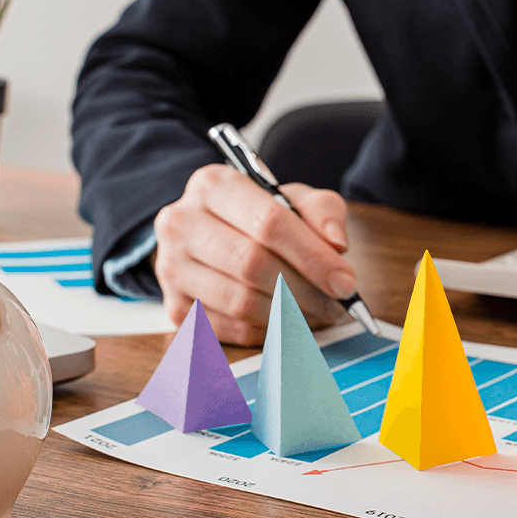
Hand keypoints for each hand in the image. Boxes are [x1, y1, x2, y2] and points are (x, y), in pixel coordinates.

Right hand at [152, 164, 354, 344]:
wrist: (212, 233)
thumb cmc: (258, 216)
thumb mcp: (293, 199)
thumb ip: (322, 212)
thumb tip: (337, 245)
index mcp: (214, 185)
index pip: (269, 223)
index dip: (313, 257)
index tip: (344, 282)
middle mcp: (182, 223)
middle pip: (252, 264)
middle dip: (304, 290)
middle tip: (335, 304)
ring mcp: (171, 267)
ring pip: (239, 301)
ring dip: (288, 315)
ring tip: (316, 314)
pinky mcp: (174, 306)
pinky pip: (229, 328)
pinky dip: (266, 332)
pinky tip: (287, 323)